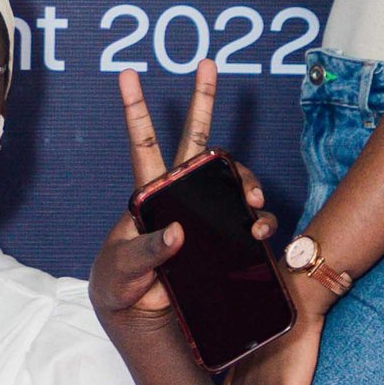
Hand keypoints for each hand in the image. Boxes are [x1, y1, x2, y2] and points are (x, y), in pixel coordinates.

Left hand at [89, 64, 274, 344]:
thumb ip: (147, 251)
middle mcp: (181, 196)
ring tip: (250, 201)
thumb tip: (179, 232)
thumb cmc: (121, 286)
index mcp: (149, 194)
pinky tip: (260, 231)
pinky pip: (252, 222)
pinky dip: (262, 222)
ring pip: (231, 178)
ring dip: (246, 179)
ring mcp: (207, 216)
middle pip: (196, 142)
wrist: (142, 320)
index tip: (128, 74)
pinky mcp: (228, 241)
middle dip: (203, 100)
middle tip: (207, 64)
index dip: (135, 109)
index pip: (143, 144)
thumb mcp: (124, 269)